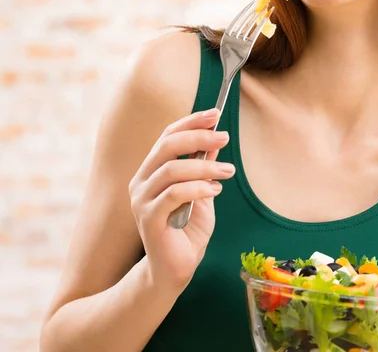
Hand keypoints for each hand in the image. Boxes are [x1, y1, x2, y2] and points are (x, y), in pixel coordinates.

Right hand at [128, 109, 233, 290]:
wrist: (175, 269)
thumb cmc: (188, 230)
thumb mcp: (202, 191)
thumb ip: (204, 166)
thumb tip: (216, 137)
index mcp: (152, 171)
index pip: (167, 136)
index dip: (191, 122)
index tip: (216, 113)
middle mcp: (141, 181)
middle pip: (167, 145)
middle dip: (198, 136)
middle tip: (225, 136)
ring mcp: (142, 200)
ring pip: (172, 169)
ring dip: (205, 166)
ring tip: (228, 171)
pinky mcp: (148, 219)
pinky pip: (174, 194)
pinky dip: (197, 188)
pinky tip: (214, 191)